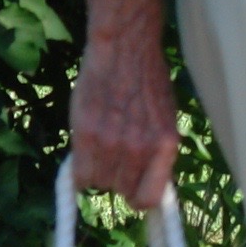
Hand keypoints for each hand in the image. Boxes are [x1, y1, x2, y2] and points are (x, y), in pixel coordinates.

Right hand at [71, 35, 178, 208]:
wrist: (124, 48)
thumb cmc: (147, 81)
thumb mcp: (165, 119)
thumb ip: (157, 152)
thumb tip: (150, 182)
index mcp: (166, 145)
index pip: (149, 198)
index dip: (138, 196)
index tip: (132, 188)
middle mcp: (140, 148)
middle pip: (121, 191)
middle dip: (117, 179)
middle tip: (114, 157)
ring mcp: (112, 142)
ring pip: (98, 183)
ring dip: (97, 170)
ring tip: (101, 144)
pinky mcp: (86, 133)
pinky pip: (79, 173)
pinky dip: (80, 167)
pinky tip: (85, 148)